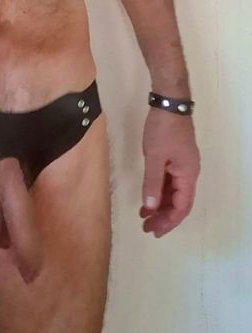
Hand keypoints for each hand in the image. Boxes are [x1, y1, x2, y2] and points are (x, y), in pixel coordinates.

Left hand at [139, 107, 199, 236]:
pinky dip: (158, 191)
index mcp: (188, 174)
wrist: (168, 102)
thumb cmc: (163, 128)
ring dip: (159, 205)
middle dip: (163, 216)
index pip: (181, 206)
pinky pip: (168, 181)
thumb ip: (152, 182)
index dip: (169, 221)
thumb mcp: (155, 156)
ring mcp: (182, 165)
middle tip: (146, 227)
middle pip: (178, 202)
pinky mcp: (174, 158)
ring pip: (172, 192)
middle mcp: (188, 173)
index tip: (154, 231)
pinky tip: (147, 197)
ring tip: (143, 216)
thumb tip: (149, 206)